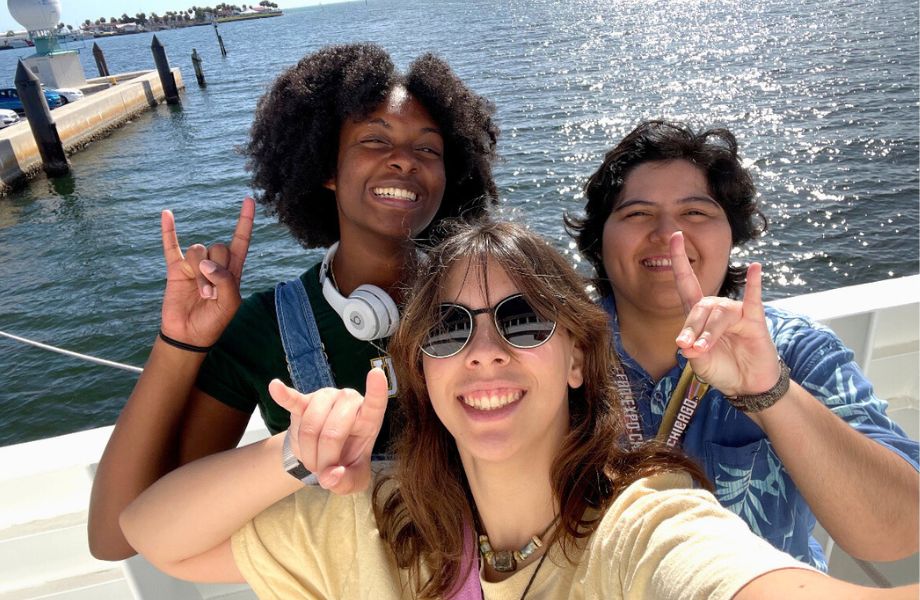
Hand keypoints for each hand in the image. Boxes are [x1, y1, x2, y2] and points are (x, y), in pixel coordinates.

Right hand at [159, 198, 253, 346]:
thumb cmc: (214, 321)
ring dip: (200, 273)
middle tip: (212, 294)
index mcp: (233, 270)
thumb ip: (225, 280)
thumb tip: (206, 263)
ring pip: (198, 251)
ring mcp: (194, 265)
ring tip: (202, 294)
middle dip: (216, 270)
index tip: (249, 200)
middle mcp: (214, 263)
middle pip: (218, 247)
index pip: (241, 240)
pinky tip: (167, 214)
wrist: (189, 335)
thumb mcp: (230, 304)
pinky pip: (171, 245)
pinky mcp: (176, 269)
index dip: (245, 221)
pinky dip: (169, 230)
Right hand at [269, 368, 388, 493]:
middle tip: (323, 473)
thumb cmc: (344, 463)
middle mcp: (349, 402)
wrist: (322, 456)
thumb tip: (331, 476)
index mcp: (369, 420)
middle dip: (324, 460)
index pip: (375, 403)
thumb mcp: (353, 480)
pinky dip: (285, 396)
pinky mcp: (305, 401)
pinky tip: (275, 387)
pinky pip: (294, 400)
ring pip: (310, 427)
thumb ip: (346, 482)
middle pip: (332, 433)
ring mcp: (327, 398)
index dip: (376, 390)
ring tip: (312, 461)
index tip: (376, 374)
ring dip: (307, 452)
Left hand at [669, 231, 780, 396]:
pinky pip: (754, 299)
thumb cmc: (722, 369)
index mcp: (699, 315)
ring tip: (704, 348)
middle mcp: (717, 309)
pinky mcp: (755, 320)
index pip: (686, 282)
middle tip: (689, 348)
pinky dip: (754, 283)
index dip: (680, 260)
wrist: (748, 385)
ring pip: (720, 313)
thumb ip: (693, 353)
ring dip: (710, 331)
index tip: (674, 237)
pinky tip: (755, 268)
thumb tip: (687, 345)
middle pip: (700, 306)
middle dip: (692, 327)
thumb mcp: (700, 364)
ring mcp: (737, 313)